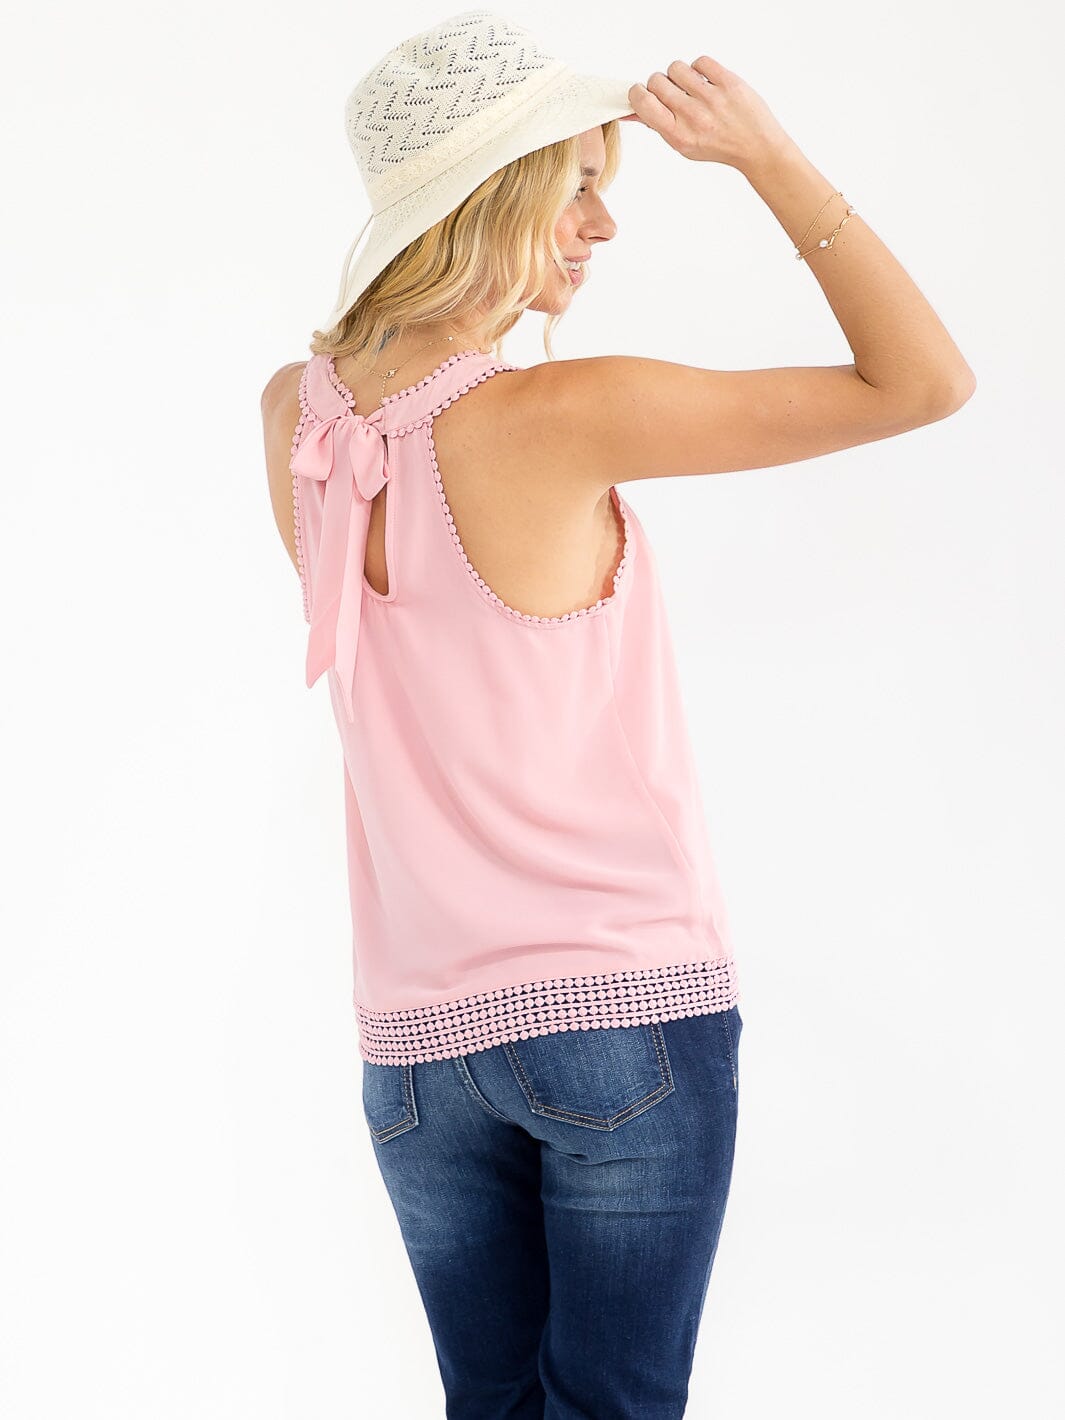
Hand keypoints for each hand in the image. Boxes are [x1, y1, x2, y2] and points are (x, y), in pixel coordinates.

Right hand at [620, 56, 791, 172]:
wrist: (756, 146)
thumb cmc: (719, 147)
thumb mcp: (683, 145)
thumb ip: (658, 125)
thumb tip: (632, 110)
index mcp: (678, 134)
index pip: (643, 102)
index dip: (638, 93)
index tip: (643, 94)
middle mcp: (693, 116)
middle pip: (656, 81)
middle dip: (659, 84)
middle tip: (672, 93)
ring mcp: (711, 97)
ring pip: (676, 67)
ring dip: (679, 75)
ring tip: (690, 87)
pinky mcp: (728, 82)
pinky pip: (700, 61)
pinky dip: (700, 68)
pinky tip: (706, 81)